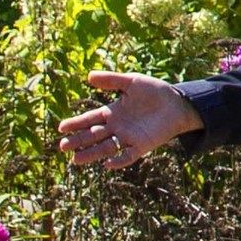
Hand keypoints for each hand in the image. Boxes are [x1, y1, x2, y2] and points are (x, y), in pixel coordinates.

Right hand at [57, 72, 200, 170]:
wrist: (178, 103)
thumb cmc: (155, 91)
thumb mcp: (132, 82)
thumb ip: (112, 80)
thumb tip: (88, 76)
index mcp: (113, 111)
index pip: (90, 119)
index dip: (76, 123)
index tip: (61, 128)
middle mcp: (117, 126)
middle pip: (93, 135)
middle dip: (78, 141)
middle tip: (63, 146)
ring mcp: (128, 137)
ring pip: (106, 147)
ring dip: (91, 154)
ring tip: (76, 160)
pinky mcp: (142, 145)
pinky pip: (128, 155)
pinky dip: (118, 160)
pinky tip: (108, 164)